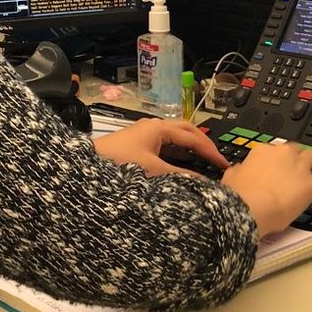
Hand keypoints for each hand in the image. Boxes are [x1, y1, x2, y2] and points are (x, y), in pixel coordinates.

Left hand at [92, 117, 229, 176]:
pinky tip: (181, 167)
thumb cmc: (120, 163)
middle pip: (185, 130)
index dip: (210, 150)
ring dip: (189, 148)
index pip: (193, 137)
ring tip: (203, 163)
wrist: (86, 168)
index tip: (224, 164)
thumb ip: (180, 177)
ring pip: (175, 138)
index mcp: (159, 128)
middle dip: (202, 143)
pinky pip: (165, 146)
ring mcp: (145, 135)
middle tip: (216, 159)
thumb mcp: (153, 171)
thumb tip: (205, 184)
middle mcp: (154, 127)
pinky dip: (177, 154)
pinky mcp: (138, 145)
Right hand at [221, 142, 311, 236]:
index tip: (279, 165)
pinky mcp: (311, 184)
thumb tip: (239, 169)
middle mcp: (282, 155)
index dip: (278, 158)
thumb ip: (239, 170)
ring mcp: (298, 168)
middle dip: (299, 156)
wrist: (250, 207)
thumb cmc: (239, 194)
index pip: (274, 149)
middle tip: (300, 165)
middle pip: (296, 149)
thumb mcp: (231, 176)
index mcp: (262, 151)